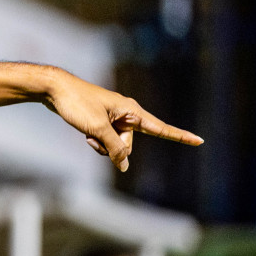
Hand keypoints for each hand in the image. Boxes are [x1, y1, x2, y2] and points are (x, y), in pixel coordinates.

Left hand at [44, 71, 201, 171]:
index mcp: (131, 111)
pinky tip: (84, 132)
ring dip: (101, 145)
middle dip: (113, 148)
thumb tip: (124, 165)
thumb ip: (113, 148)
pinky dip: (96, 141)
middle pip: (128, 144)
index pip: (161, 128)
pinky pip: (105, 140)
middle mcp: (127, 114)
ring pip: (115, 145)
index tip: (200, 140)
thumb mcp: (96, 129)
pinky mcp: (103, 121)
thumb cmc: (77, 104)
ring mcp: (115, 118)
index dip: (180, 136)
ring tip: (86, 132)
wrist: (55, 90)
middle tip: (93, 135)